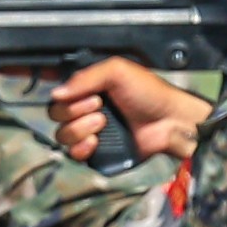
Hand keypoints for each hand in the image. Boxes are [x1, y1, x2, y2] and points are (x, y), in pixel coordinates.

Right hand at [49, 54, 209, 164]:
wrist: (170, 122)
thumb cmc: (150, 93)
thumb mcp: (117, 71)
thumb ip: (85, 77)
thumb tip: (56, 93)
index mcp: (90, 89)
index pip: (60, 95)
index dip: (66, 96)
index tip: (86, 94)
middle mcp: (87, 111)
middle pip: (57, 115)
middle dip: (74, 111)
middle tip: (98, 106)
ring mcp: (91, 134)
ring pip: (63, 135)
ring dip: (79, 128)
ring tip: (102, 123)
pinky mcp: (97, 154)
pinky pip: (74, 155)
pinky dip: (80, 148)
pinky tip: (95, 142)